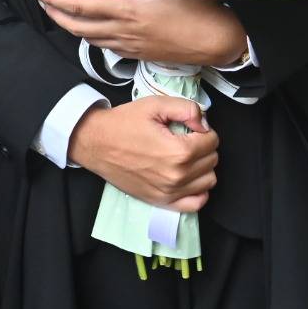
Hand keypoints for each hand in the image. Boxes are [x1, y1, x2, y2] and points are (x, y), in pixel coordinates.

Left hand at [32, 0, 247, 66]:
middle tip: (41, 1)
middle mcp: (123, 31)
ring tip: (60, 13)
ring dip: (71, 27)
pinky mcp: (139, 55)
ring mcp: (130, 46)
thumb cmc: (200, 9)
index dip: (56, 1)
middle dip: (54, 15)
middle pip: (77, 28)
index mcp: (128, 10)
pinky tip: (91, 27)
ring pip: (90, 39)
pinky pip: (107, 46)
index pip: (82, 7)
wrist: (219, 43)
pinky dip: (91, 35)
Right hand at [67, 96, 217, 211]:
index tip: (190, 126)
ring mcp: (170, 192)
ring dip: (202, 166)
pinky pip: (196, 203)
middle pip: (212, 160)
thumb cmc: (123, 123)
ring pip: (208, 181)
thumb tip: (204, 123)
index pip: (212, 141)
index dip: (203, 129)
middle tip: (186, 138)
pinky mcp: (161, 201)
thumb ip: (186, 108)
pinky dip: (198, 191)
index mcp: (178, 151)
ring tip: (185, 156)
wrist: (95, 143)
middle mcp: (177, 176)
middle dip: (203, 146)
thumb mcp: (154, 105)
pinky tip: (188, 178)